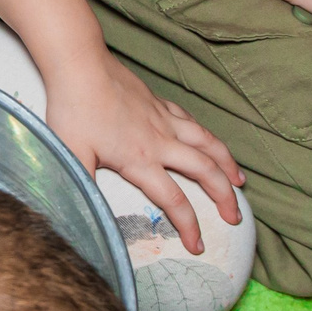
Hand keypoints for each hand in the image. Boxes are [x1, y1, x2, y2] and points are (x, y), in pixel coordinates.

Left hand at [44, 56, 242, 241]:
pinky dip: (208, 136)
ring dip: (226, 163)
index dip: (189, 225)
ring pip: (207, 143)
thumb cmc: (74, 109)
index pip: (174, 199)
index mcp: (140, 159)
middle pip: (204, 172)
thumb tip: (83, 215)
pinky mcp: (160, 103)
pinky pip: (192, 122)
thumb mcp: (71, 154)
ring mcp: (163, 119)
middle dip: (224, 197)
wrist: (81, 65)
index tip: (199, 245)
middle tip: (235, 217)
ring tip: (239, 180)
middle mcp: (160, 140)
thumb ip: (80, 186)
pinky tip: (210, 142)